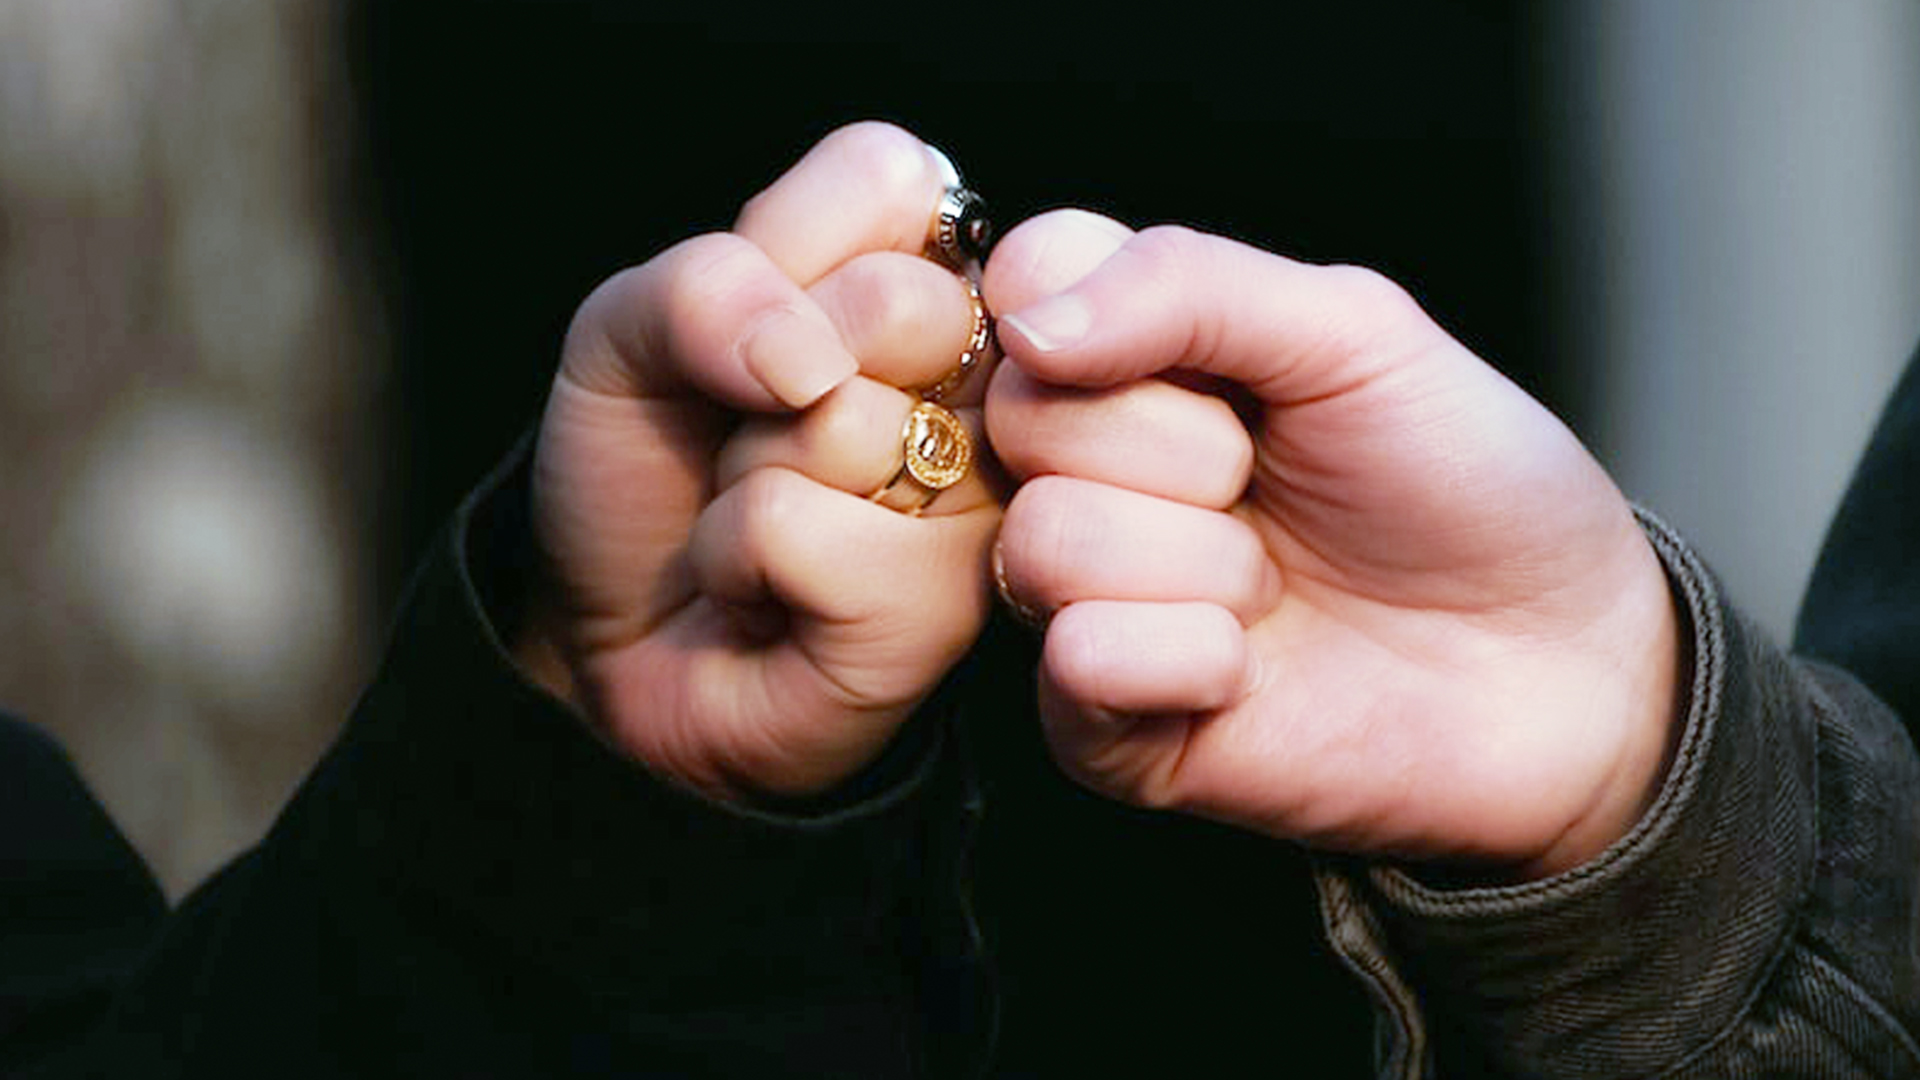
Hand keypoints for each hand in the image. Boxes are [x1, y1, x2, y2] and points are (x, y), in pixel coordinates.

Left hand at [517, 123, 999, 801]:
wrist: (612, 634)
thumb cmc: (650, 472)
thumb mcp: (627, 335)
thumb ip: (703, 287)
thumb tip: (807, 358)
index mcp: (933, 281)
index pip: (897, 177)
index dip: (782, 250)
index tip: (758, 330)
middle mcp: (991, 384)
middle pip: (897, 302)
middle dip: (764, 372)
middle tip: (759, 429)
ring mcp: (988, 500)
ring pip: (845, 424)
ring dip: (748, 475)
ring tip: (762, 517)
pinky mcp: (949, 607)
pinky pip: (805, 531)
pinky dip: (740, 558)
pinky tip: (769, 592)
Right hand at [984, 211, 1682, 877]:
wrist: (1566, 665)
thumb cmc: (1472, 487)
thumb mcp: (1358, 334)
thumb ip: (1187, 284)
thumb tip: (1031, 320)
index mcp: (1136, 358)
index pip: (1020, 284)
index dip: (1092, 311)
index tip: (1207, 359)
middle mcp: (1091, 473)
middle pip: (1024, 416)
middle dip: (1184, 447)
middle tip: (1268, 478)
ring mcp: (1089, 600)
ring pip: (1047, 541)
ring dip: (1201, 563)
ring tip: (1275, 582)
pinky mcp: (1104, 726)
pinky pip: (1078, 662)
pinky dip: (1188, 658)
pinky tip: (1252, 665)